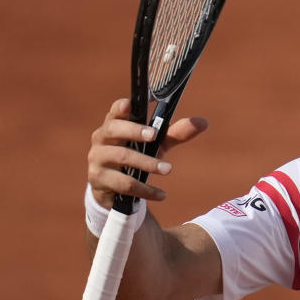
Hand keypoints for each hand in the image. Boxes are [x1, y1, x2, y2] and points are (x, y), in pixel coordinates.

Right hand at [87, 98, 207, 206]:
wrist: (116, 190)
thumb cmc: (137, 156)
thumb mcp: (157, 145)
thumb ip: (177, 133)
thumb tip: (203, 122)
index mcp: (114, 125)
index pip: (114, 112)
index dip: (120, 107)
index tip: (130, 104)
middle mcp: (101, 139)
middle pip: (113, 130)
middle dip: (134, 131)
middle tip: (154, 136)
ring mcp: (97, 160)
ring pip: (121, 157)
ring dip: (146, 163)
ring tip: (168, 169)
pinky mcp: (99, 181)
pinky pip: (123, 184)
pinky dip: (145, 189)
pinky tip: (161, 194)